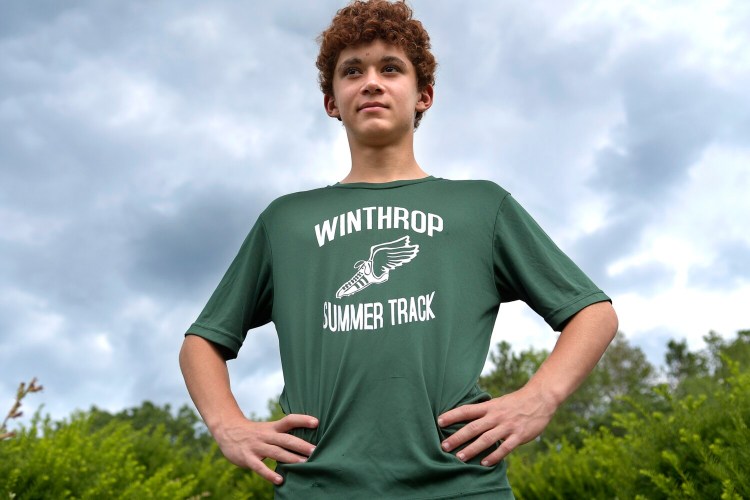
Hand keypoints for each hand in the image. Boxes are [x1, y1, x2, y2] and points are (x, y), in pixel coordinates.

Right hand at [214, 413, 318, 484]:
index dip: (302, 420)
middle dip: (301, 445)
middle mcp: (266, 435)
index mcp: (272, 427)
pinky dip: (270, 474)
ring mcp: (256, 446)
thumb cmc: (253, 432)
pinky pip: (259, 467)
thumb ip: (282, 434)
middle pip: (285, 439)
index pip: (289, 420)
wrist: (227, 430)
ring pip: (275, 452)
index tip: (316, 422)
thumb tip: (303, 442)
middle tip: (315, 451)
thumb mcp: (267, 429)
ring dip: (290, 458)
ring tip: (304, 464)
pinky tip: (280, 480)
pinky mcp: (247, 458)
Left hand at [437, 386, 555, 465]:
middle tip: (444, 446)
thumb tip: (465, 418)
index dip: (452, 415)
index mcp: (489, 407)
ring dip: (472, 449)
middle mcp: (496, 416)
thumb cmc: (515, 402)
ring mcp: (507, 426)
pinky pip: (505, 448)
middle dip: (458, 437)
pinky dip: (494, 456)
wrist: (540, 399)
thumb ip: (484, 411)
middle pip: (473, 427)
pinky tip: (484, 463)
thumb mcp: (497, 402)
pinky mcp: (519, 436)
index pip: (467, 410)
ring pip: (486, 439)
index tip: (438, 421)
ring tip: (459, 458)